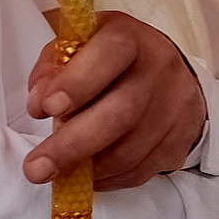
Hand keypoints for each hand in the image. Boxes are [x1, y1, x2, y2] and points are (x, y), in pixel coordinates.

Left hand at [24, 12, 207, 191]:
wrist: (166, 75)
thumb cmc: (111, 62)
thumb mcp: (76, 47)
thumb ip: (51, 68)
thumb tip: (39, 104)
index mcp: (129, 38)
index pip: (110, 54)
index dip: (77, 82)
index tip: (46, 108)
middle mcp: (159, 69)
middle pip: (121, 113)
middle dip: (73, 145)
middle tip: (37, 168)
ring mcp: (175, 106)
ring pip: (129, 151)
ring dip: (87, 169)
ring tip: (58, 172)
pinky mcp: (181, 139)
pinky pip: (141, 170)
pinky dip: (108, 179)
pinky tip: (89, 175)